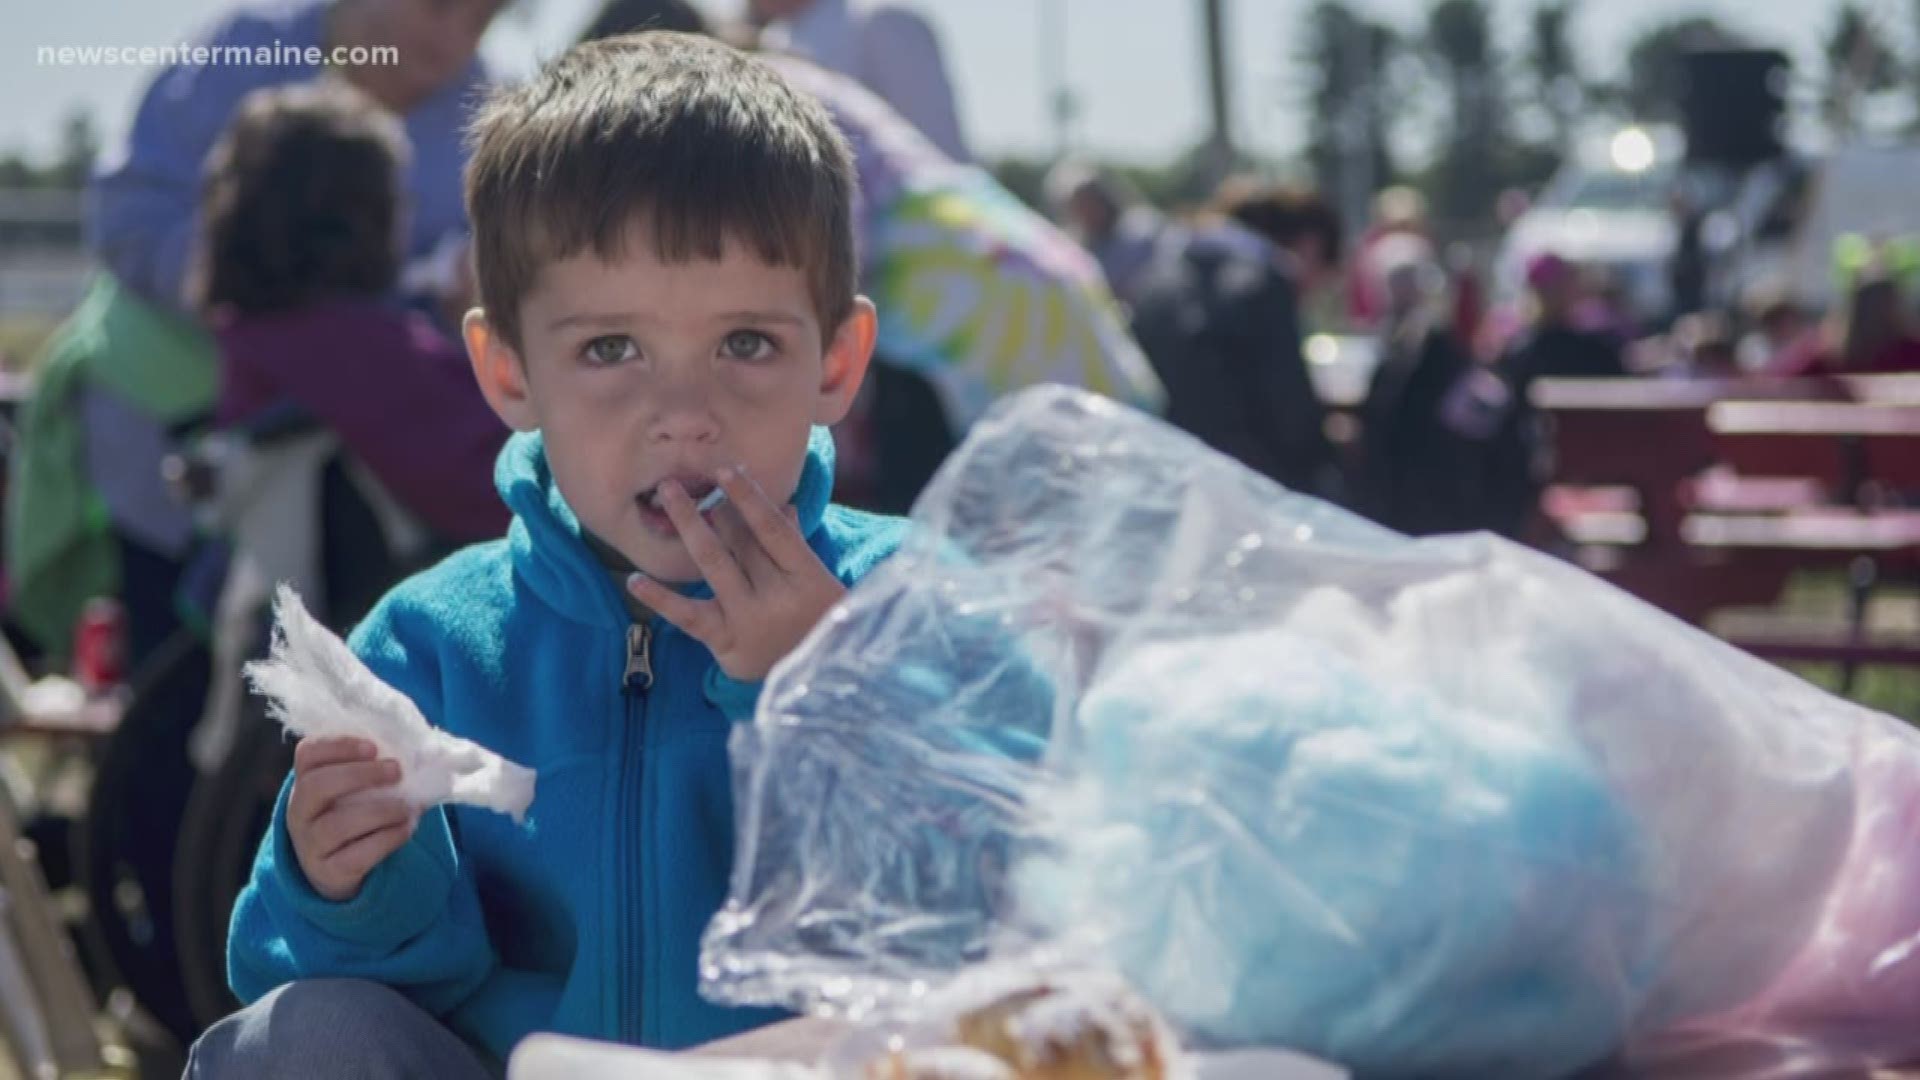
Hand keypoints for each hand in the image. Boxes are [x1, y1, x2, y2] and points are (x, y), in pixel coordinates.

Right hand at [287, 737, 415, 901]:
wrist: (339, 869)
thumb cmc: (354, 814)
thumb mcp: (356, 790)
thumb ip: (375, 768)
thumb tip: (420, 755)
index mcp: (305, 781)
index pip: (307, 754)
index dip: (338, 746)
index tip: (373, 747)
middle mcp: (300, 812)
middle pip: (315, 786)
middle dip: (359, 774)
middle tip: (396, 771)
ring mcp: (310, 844)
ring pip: (336, 824)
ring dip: (379, 810)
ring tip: (407, 807)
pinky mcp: (329, 872)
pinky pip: (356, 855)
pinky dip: (387, 838)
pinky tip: (406, 828)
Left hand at [626, 465, 845, 682]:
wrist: (823, 687)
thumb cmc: (822, 625)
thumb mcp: (819, 586)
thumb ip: (795, 547)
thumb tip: (783, 505)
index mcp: (809, 579)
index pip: (774, 530)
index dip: (750, 498)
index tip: (727, 471)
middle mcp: (778, 599)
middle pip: (741, 543)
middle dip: (709, 509)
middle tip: (676, 481)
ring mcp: (750, 622)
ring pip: (714, 565)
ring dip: (688, 528)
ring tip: (666, 498)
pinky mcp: (726, 645)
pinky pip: (688, 617)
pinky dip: (661, 599)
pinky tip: (635, 579)